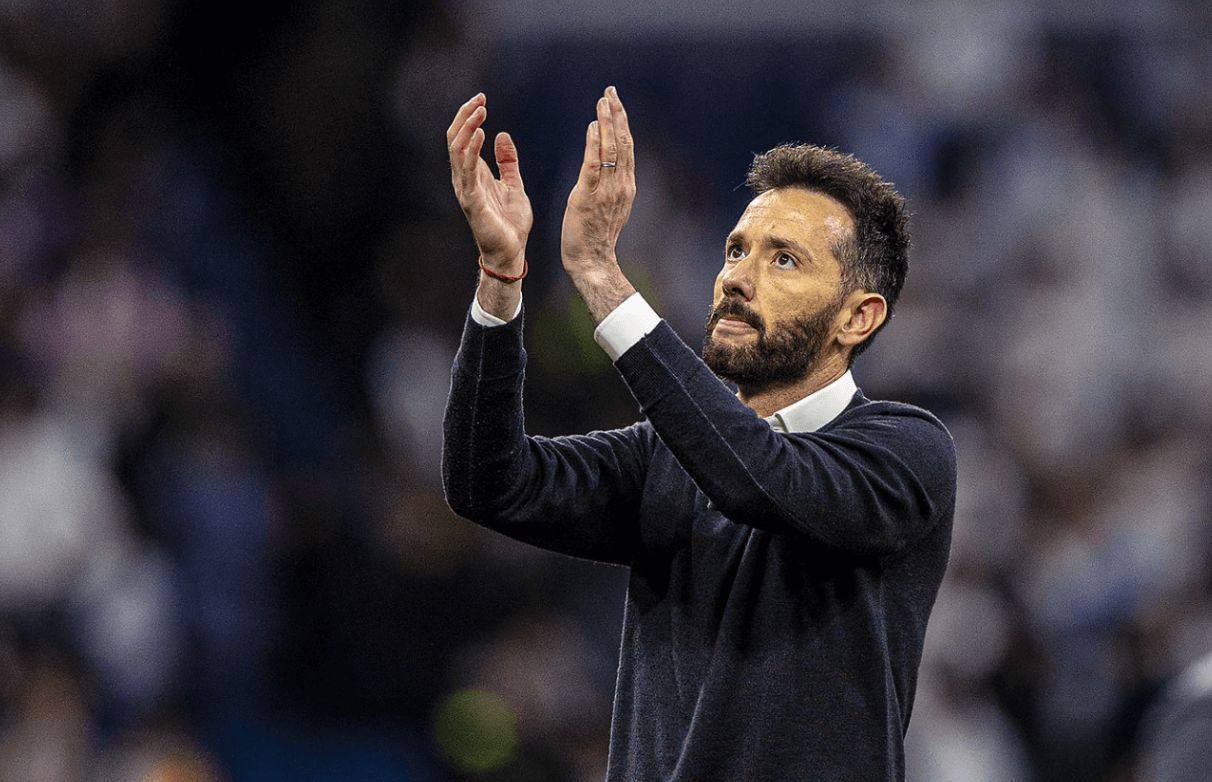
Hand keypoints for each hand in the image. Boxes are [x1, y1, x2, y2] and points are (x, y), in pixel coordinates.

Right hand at [447, 93, 532, 274]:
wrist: (512, 252)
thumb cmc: (510, 223)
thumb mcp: (513, 184)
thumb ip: (507, 162)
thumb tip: (502, 135)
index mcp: (473, 174)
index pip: (463, 138)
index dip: (469, 116)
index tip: (483, 98)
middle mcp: (464, 179)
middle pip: (455, 139)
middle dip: (465, 116)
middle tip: (480, 98)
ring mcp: (466, 190)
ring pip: (457, 150)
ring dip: (467, 127)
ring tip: (480, 110)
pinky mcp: (472, 202)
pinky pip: (468, 171)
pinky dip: (472, 151)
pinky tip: (480, 134)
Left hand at [561, 86, 635, 279]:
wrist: (592, 261)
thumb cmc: (595, 236)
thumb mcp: (606, 205)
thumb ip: (607, 181)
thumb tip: (601, 155)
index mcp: (626, 186)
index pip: (627, 147)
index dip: (622, 123)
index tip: (615, 102)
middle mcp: (621, 185)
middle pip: (623, 143)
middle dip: (617, 114)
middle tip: (611, 91)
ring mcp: (607, 190)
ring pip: (611, 150)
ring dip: (608, 123)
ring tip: (603, 101)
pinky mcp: (589, 196)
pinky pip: (594, 165)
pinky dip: (594, 143)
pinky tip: (592, 126)